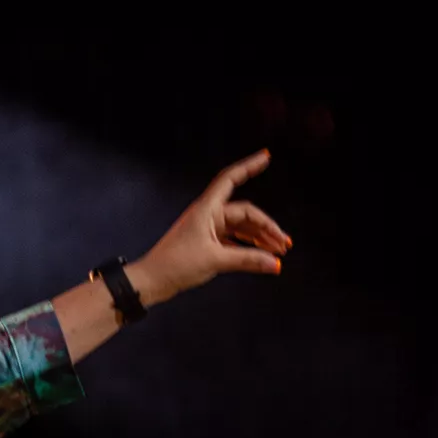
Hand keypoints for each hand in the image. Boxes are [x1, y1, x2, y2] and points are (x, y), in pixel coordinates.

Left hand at [130, 149, 290, 305]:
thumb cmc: (176, 265)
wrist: (152, 281)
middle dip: (266, 226)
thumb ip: (248, 260)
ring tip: (278, 252)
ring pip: (240, 227)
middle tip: (285, 244)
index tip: (266, 156)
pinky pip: (233, 239)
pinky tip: (260, 256)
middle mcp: (207, 215)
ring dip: (259, 238)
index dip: (249, 166)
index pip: (230, 179)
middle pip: (244, 212)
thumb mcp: (216, 260)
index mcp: (206, 209)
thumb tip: (275, 263)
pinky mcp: (206, 243)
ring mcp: (207, 229)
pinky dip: (247, 246)